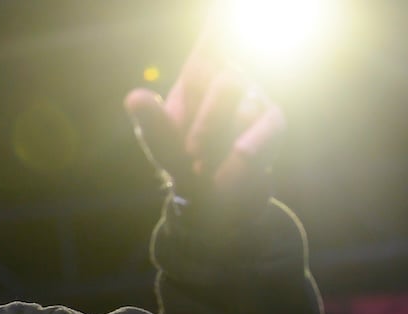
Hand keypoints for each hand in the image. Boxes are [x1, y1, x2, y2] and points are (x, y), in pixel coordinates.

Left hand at [124, 20, 284, 225]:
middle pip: (226, 83)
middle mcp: (231, 77)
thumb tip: (134, 97)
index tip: (224, 7)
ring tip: (204, 166)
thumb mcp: (163, 144)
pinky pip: (267, 129)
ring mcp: (255, 97)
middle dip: (207, 123)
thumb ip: (153, 122)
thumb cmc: (183, 160)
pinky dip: (249, 148)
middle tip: (192, 154)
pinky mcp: (273, 122)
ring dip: (220, 142)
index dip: (222, 20)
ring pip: (244, 108)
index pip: (215, 36)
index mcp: (200, 73)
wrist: (211, 200)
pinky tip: (240, 158)